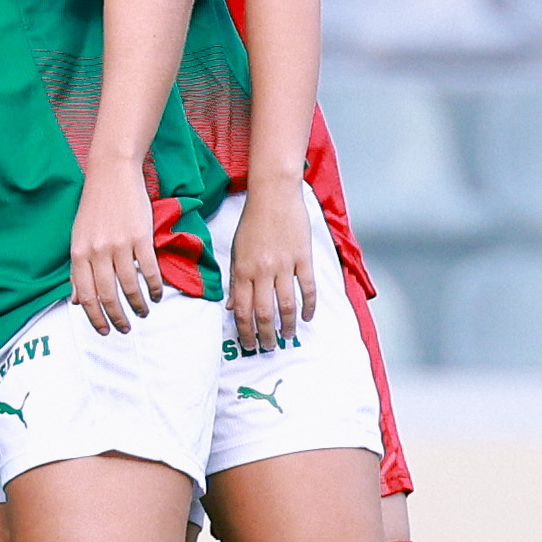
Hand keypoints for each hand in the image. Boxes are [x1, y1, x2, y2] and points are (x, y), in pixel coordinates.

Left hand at [68, 159, 161, 335]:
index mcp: (78, 253)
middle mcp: (96, 252)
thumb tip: (75, 299)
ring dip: (137, 305)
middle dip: (116, 318)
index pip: (86, 296)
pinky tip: (155, 294)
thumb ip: (77, 269)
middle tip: (124, 328)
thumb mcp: (78, 237)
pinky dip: (153, 287)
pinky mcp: (140, 237)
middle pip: (107, 296)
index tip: (104, 330)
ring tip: (142, 312)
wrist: (111, 174)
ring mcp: (119, 244)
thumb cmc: (94, 206)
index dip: (95, 317)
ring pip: (129, 286)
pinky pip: (148, 270)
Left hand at [227, 178, 321, 354]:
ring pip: (287, 305)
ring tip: (288, 336)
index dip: (245, 331)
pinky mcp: (303, 258)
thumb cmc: (252, 221)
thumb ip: (235, 280)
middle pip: (264, 313)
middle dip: (265, 335)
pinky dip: (309, 306)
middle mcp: (262, 270)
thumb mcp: (235, 250)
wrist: (274, 195)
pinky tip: (308, 317)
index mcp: (243, 270)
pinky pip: (308, 288)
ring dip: (288, 325)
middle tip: (267, 346)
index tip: (248, 343)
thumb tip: (233, 307)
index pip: (242, 310)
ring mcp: (284, 265)